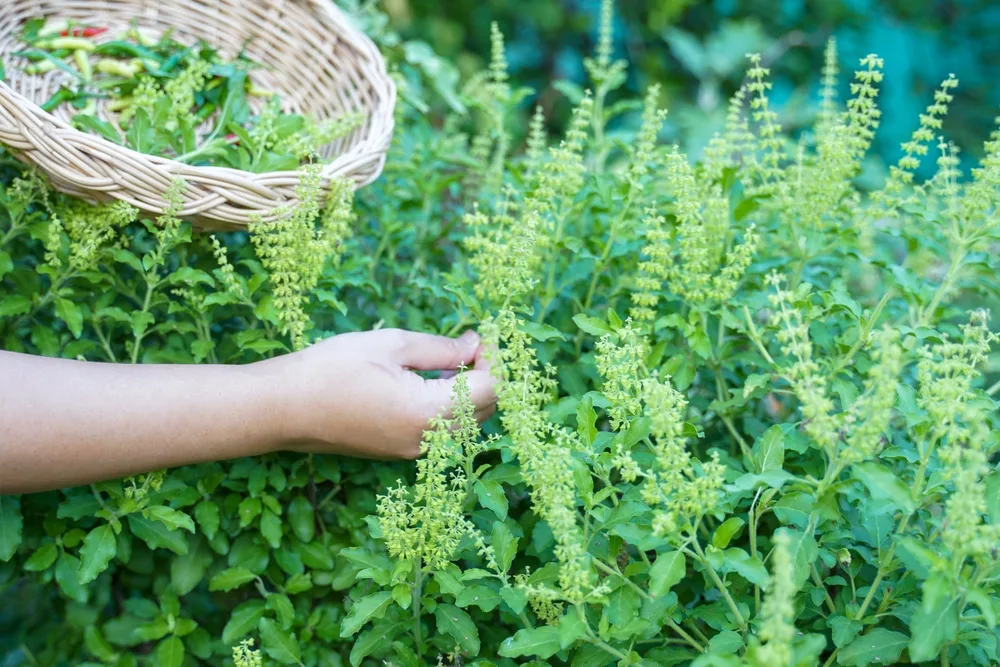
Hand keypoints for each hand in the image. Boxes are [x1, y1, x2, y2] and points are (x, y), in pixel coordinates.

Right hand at [266, 328, 496, 459]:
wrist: (281, 408)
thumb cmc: (331, 369)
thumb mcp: (390, 345)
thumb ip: (441, 348)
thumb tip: (475, 344)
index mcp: (429, 413)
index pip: (490, 390)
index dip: (495, 359)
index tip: (484, 332)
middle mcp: (428, 441)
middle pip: (484, 411)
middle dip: (487, 375)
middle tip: (473, 341)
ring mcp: (413, 451)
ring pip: (465, 423)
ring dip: (469, 391)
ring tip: (452, 356)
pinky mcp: (400, 450)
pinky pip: (441, 430)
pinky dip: (449, 404)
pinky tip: (432, 378)